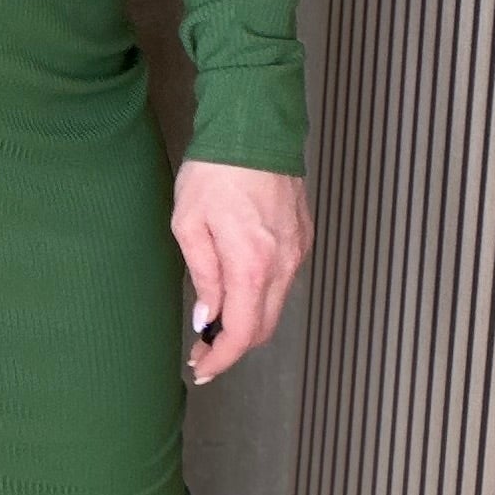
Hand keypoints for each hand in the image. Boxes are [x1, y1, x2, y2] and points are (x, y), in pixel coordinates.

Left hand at [173, 157, 312, 384]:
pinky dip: (263, 295)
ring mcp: (299, 252)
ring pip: (276, 306)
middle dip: (234, 346)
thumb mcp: (190, 225)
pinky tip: (239, 288)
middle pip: (263, 328)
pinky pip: (285, 281)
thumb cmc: (214, 172)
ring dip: (248, 320)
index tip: (202, 368)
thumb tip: (209, 317)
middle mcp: (283, 265)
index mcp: (252, 265)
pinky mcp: (304, 237)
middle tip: (203, 349)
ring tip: (217, 320)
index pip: (242, 333)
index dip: (221, 359)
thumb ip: (203, 276)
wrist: (254, 127)